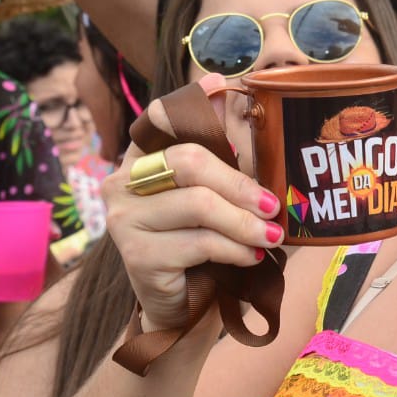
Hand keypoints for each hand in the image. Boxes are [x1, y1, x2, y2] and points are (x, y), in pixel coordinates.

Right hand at [101, 86, 282, 330]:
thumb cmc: (204, 247)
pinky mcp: (136, 255)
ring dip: (245, 222)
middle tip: (274, 206)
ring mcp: (124, 219)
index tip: (222, 86)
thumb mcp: (218, 199)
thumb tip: (240, 99)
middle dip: (240, 182)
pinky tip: (251, 256)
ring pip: (198, 205)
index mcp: (140, 160)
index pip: (157, 119)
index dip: (189, 102)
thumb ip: (226, 156)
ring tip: (271, 237)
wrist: (184, 309)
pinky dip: (235, 249)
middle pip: (188, 161)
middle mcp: (122, 183)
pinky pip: (199, 242)